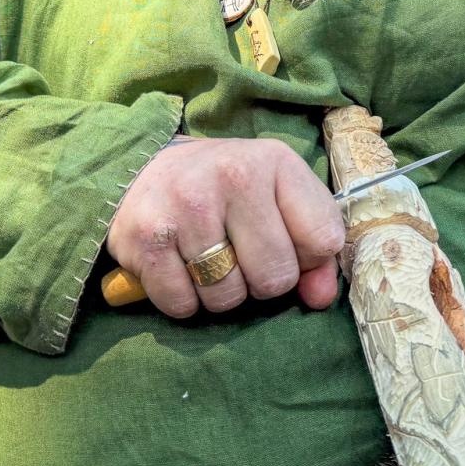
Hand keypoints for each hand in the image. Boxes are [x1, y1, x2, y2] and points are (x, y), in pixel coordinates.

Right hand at [107, 136, 345, 318]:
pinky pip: (182, 304)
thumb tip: (320, 298)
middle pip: (275, 277)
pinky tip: (177, 267)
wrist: (142, 170)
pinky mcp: (146, 237)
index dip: (308, 259)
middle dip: (261, 282)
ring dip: (220, 294)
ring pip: (227, 297)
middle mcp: (232, 175)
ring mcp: (186, 206)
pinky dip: (182, 300)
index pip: (323, 239)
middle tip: (239, 256)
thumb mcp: (277, 198)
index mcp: (275, 161)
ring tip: (207, 260)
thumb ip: (311, 248)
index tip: (284, 243)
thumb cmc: (223, 190)